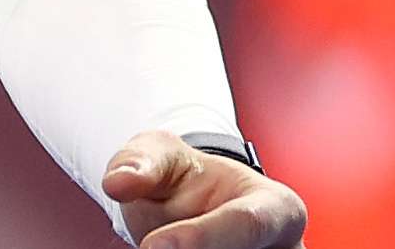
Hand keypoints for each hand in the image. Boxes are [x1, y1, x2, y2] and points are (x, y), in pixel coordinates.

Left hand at [103, 131, 307, 248]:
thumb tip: (119, 181)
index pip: (247, 225)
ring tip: (156, 244)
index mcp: (276, 207)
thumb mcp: (160, 156)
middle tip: (149, 247)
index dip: (201, 237)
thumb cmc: (184, 180)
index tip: (154, 245)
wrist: (191, 207)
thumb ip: (140, 163)